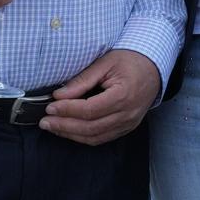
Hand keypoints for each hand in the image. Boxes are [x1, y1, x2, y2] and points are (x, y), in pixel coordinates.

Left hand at [40, 49, 161, 145]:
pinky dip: (84, 137)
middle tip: (45, 122)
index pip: (89, 110)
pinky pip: (103, 138)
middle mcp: (127, 114)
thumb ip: (82, 80)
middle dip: (64, 126)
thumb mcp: (105, 63)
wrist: (154, 68)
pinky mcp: (127, 127)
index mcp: (123, 95)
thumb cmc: (130, 61)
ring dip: (71, 135)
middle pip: (90, 127)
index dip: (67, 110)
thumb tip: (59, 95)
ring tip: (53, 128)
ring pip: (95, 137)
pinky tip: (70, 131)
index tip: (50, 107)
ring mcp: (129, 123)